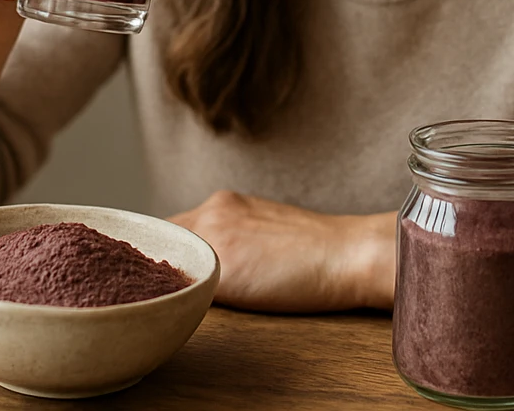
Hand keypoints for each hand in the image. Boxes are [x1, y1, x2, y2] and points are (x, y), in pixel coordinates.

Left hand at [170, 191, 394, 312]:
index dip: (170, 255)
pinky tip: (195, 310)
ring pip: (170, 263)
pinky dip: (184, 297)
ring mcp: (213, 234)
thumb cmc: (317, 254)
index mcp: (223, 202)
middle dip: (167, 268)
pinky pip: (185, 284)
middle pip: (165, 244)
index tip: (171, 274)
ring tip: (185, 303)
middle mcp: (212, 211)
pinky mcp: (221, 264)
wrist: (348, 254)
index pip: (175, 230)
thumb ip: (232, 238)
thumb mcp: (265, 231)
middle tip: (174, 293)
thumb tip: (206, 266)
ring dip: (174, 283)